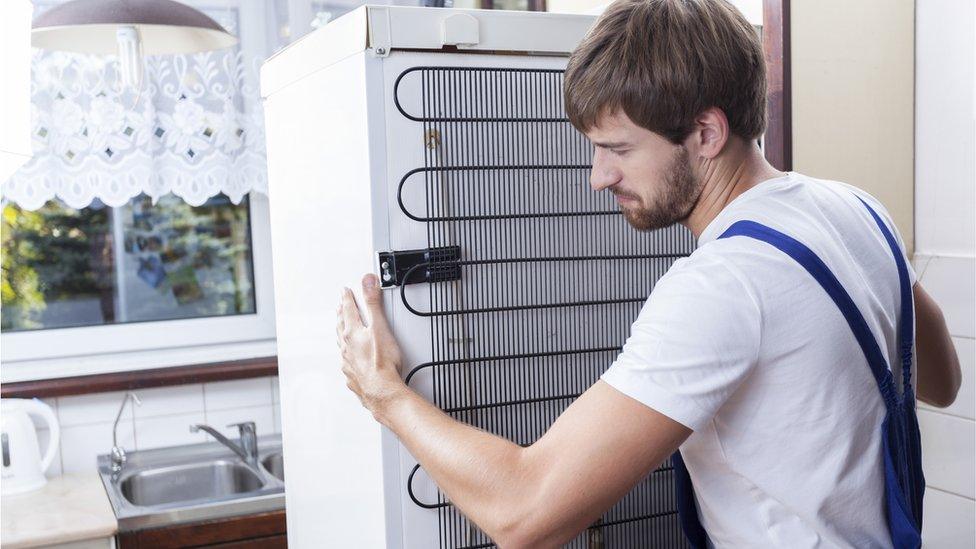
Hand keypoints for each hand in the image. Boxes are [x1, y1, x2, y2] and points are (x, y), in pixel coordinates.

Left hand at [336, 274, 405, 421]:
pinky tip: (350, 358)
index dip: (347, 298)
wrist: (382, 392)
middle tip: (340, 306)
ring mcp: (348, 363)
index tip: (345, 291)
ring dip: (342, 334)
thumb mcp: (380, 327)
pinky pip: (347, 362)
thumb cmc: (383, 364)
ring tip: (342, 328)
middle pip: (342, 326)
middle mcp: (347, 348)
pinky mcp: (353, 376)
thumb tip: (367, 281)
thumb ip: (373, 302)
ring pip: (342, 344)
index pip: (348, 310)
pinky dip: (347, 356)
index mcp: (353, 333)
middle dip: (342, 314)